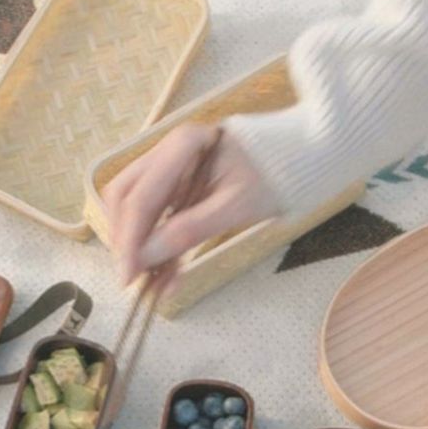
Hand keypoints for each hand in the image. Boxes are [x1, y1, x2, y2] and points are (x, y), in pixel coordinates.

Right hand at [102, 123, 275, 294]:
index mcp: (182, 144)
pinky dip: (158, 244)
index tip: (128, 277)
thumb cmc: (274, 175)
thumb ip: (189, 230)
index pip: (141, 197)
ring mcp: (169, 166)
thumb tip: (145, 257)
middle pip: (126, 197)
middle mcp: (167, 150)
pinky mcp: (177, 184)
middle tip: (134, 280)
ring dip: (139, 246)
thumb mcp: (236, 207)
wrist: (301, 158)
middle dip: (127, 241)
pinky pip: (156, 214)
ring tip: (152, 284)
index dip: (130, 240)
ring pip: (136, 208)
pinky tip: (165, 274)